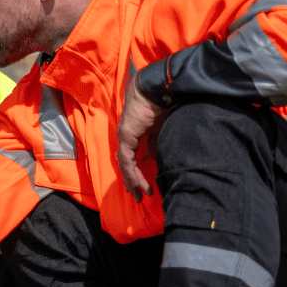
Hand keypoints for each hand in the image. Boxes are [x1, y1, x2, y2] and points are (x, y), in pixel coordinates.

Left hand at [115, 78, 167, 202]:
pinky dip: (133, 175)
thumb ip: (156, 144)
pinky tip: (140, 185)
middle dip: (132, 182)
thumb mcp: (161, 129)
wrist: (157, 89)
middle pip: (125, 164)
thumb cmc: (163, 104)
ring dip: (133, 182)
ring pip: (125, 166)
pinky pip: (127, 162)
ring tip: (141, 195)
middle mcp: (126, 135)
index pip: (131, 157)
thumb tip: (155, 159)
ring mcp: (124, 136)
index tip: (142, 186)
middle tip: (138, 197)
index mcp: (134, 132)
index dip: (135, 172)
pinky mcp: (126, 137)